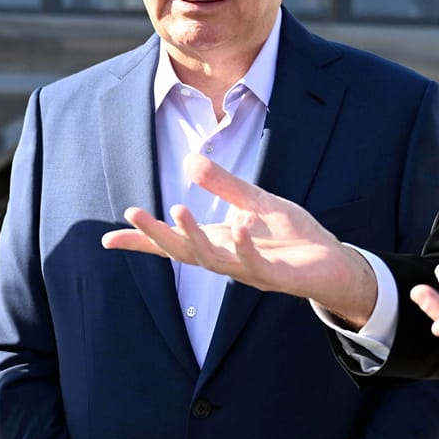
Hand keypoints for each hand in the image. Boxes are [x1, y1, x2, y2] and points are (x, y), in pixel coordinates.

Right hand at [100, 154, 377, 325]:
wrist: (332, 263)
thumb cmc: (292, 236)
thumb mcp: (255, 202)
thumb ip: (223, 185)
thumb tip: (188, 162)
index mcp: (218, 241)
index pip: (173, 243)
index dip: (141, 241)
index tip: (106, 240)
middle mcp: (226, 259)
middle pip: (182, 251)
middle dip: (156, 234)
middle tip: (133, 213)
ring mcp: (248, 270)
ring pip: (211, 260)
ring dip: (193, 236)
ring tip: (178, 209)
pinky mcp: (275, 276)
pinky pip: (254, 263)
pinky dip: (244, 246)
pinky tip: (239, 226)